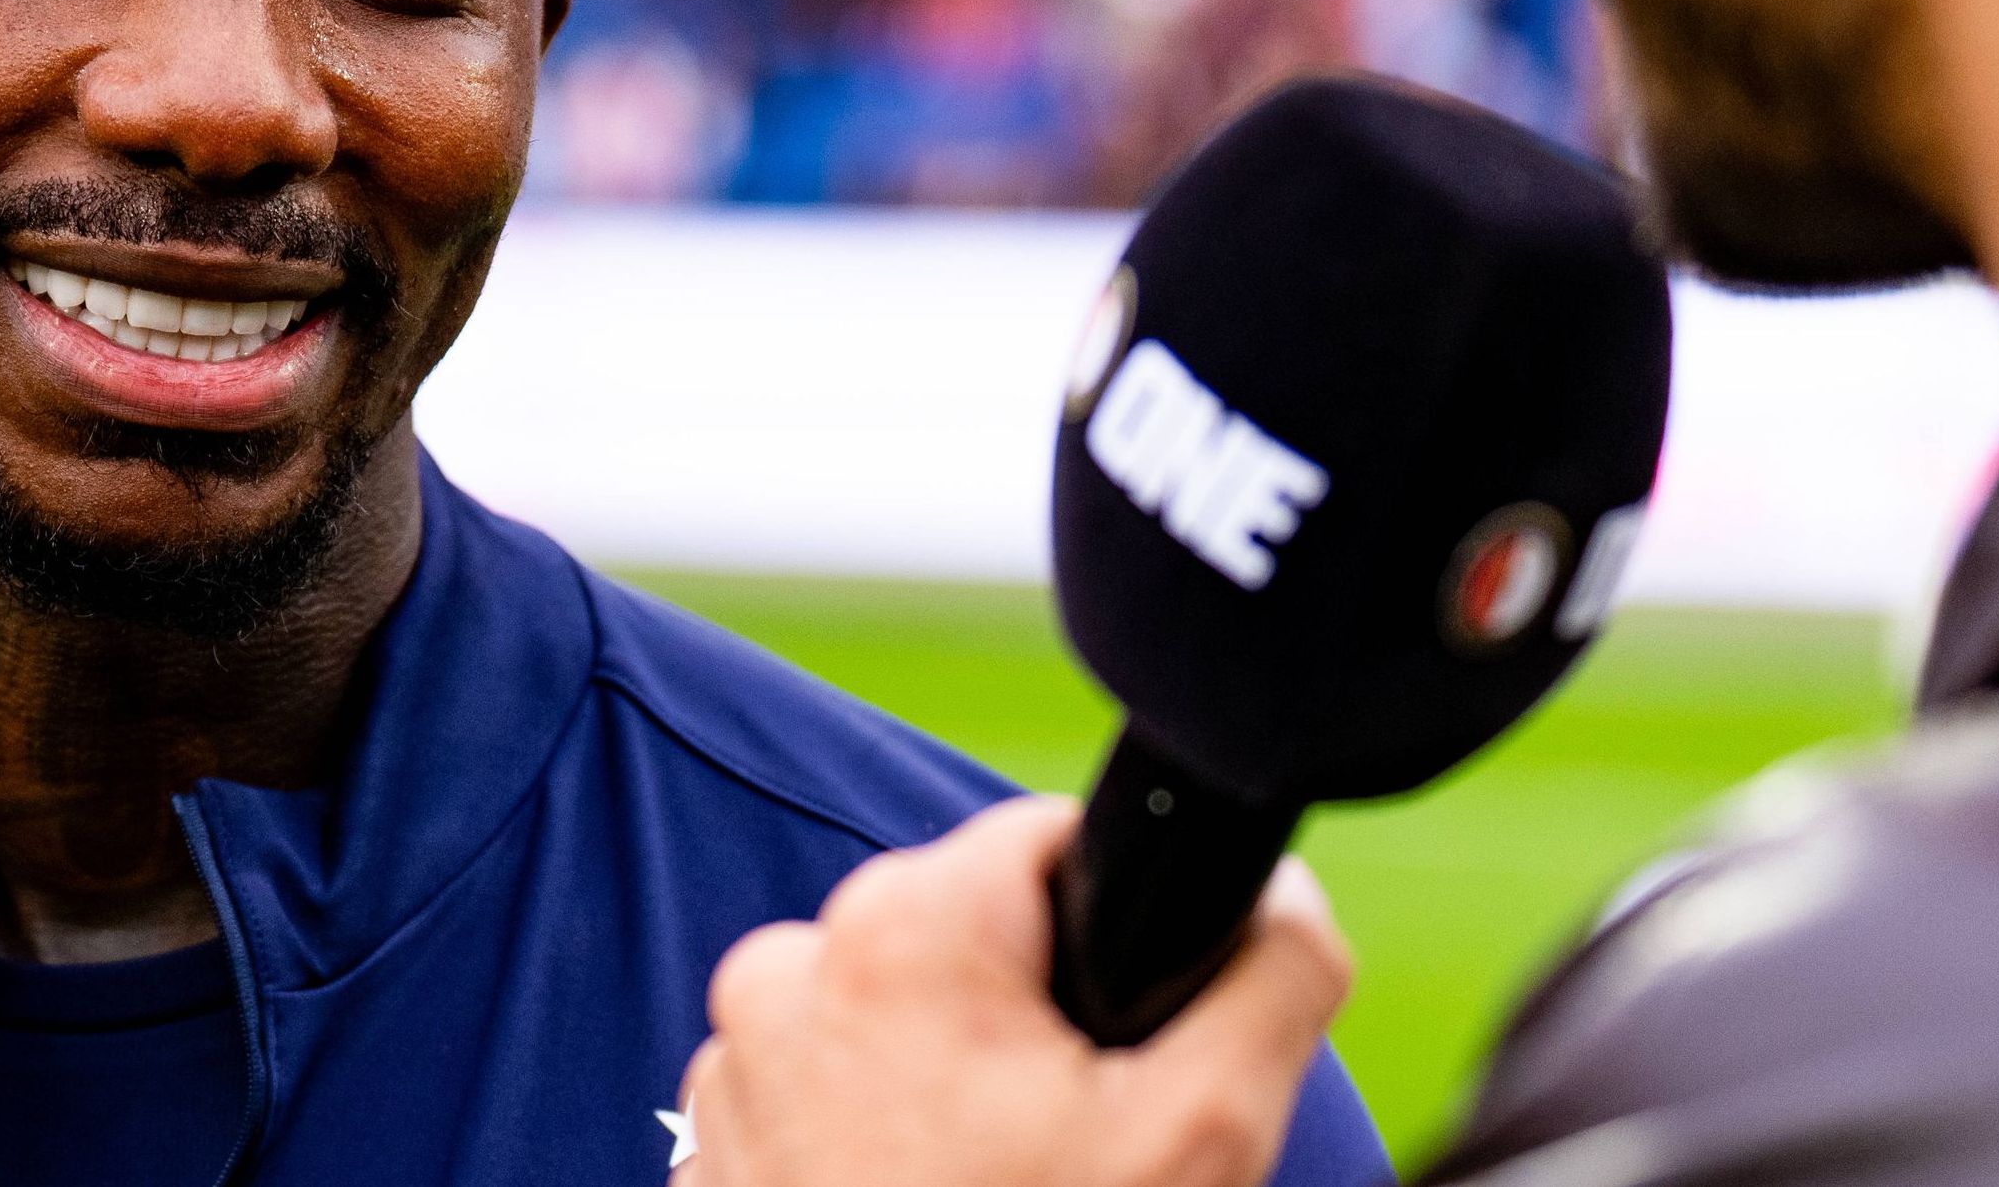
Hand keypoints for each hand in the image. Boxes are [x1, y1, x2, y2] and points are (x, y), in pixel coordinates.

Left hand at [672, 796, 1351, 1186]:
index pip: (1045, 846)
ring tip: (996, 1183)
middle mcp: (788, 972)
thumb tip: (1284, 890)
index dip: (1116, 930)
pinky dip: (880, 1138)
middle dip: (1029, 1021)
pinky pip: (823, 1095)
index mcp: (900, 928)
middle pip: (966, 938)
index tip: (1127, 1035)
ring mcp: (735, 1067)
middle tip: (1069, 1138)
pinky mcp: (714, 1145)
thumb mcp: (1203, 1131)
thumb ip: (1274, 974)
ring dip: (951, 1082)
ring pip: (893, 1019)